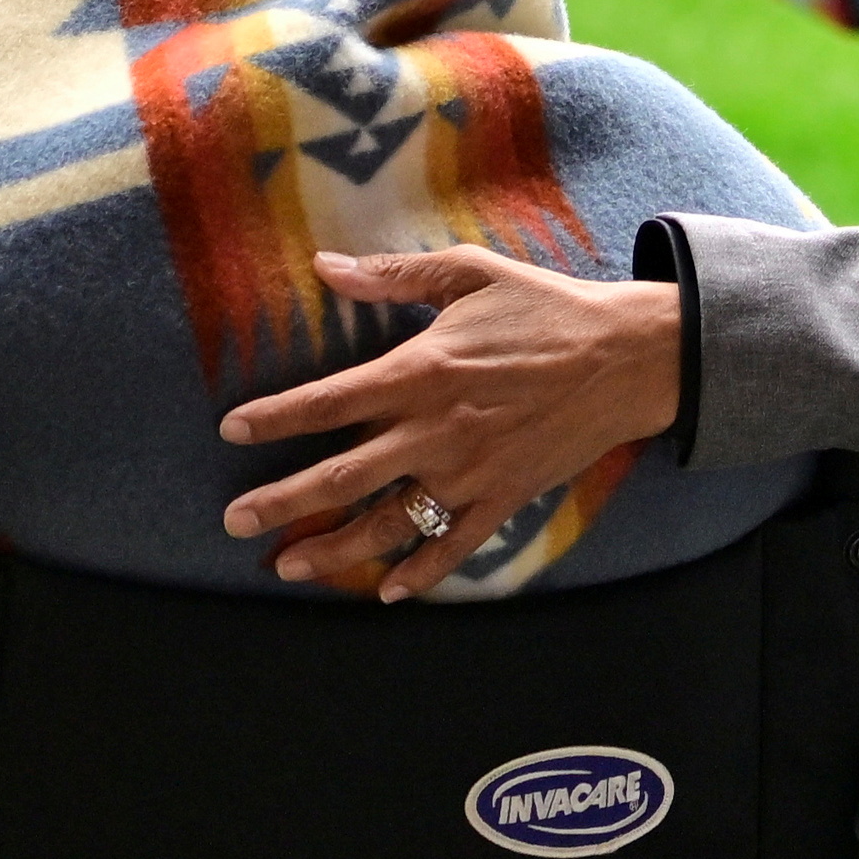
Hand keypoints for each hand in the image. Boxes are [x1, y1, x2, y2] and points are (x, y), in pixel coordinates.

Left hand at [213, 244, 687, 599]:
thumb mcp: (470, 274)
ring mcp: (469, 473)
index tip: (231, 431)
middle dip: (282, 503)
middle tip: (233, 522)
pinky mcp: (504, 498)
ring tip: (287, 565)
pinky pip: (453, 546)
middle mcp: (435, 431)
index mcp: (419, 371)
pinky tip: (389, 592)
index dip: (274, 418)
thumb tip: (325, 266)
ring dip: (332, 549)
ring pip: (386, 523)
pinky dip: (420, 573)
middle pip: (342, 476)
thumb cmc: (545, 307)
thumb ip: (394, 275)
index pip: (328, 401)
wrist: (626, 357)